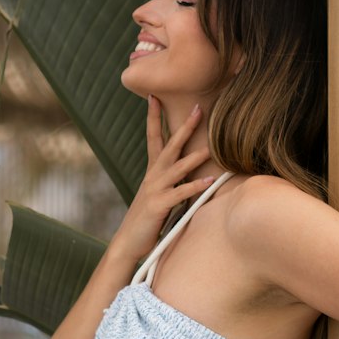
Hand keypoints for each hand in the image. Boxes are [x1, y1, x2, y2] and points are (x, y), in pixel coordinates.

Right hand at [114, 99, 217, 260]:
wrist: (128, 242)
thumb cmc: (146, 218)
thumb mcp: (157, 194)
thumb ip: (170, 180)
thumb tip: (186, 170)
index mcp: (152, 171)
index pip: (153, 137)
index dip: (153, 117)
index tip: (155, 96)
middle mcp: (153, 176)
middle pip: (170, 145)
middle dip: (184, 127)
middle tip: (198, 108)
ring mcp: (155, 189)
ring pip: (176, 167)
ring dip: (194, 156)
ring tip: (210, 146)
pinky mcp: (159, 205)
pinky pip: (180, 193)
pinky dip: (196, 186)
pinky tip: (210, 181)